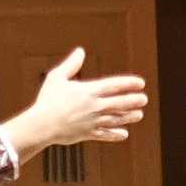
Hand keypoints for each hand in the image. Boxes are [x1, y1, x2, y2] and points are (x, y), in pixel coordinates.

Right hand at [12, 48, 150, 155]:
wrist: (41, 125)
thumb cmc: (47, 100)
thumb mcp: (57, 77)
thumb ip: (71, 64)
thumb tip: (81, 50)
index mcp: (88, 91)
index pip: (114, 85)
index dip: (129, 84)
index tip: (140, 83)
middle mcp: (94, 106)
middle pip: (119, 103)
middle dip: (133, 101)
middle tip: (144, 99)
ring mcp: (92, 121)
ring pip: (116, 119)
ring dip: (129, 117)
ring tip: (139, 115)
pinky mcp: (88, 134)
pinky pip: (105, 134)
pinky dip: (115, 134)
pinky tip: (124, 134)